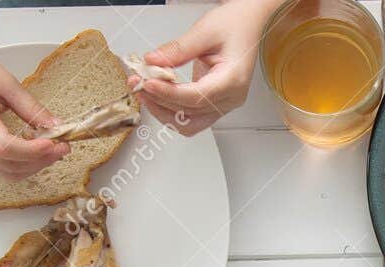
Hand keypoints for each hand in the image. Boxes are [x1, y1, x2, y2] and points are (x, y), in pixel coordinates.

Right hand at [0, 45, 68, 177]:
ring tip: (53, 150)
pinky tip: (35, 151)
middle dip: (41, 160)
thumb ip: (31, 107)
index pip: (4, 147)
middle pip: (9, 166)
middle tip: (63, 147)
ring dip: (34, 167)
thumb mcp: (5, 81)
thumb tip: (57, 126)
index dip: (32, 151)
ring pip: (7, 173)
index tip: (54, 143)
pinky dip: (23, 165)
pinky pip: (2, 169)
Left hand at [137, 0, 296, 133]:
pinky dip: (171, 110)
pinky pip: (191, 117)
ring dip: (164, 111)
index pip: (197, 97)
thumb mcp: (204, 31)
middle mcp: (230, 98)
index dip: (170, 93)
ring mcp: (224, 104)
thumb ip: (178, 49)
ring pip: (189, 123)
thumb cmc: (234, 25)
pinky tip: (156, 95)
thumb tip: (152, 62)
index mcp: (232, 80)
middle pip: (190, 114)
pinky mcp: (215, 104)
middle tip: (137, 82)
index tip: (148, 83)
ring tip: (143, 91)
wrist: (247, 25)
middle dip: (160, 100)